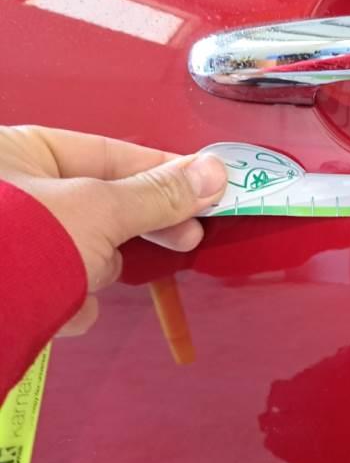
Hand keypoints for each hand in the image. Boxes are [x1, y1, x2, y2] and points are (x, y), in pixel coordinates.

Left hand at [0, 125, 226, 296]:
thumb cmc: (15, 244)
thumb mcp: (97, 211)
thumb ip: (158, 193)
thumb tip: (215, 172)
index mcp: (18, 152)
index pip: (109, 153)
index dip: (163, 171)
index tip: (205, 188)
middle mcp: (9, 192)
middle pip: (98, 203)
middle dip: (136, 227)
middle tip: (187, 237)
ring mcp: (7, 242)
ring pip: (80, 249)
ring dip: (90, 270)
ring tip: (80, 281)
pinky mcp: (7, 286)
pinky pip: (56, 284)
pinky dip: (66, 300)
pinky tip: (59, 310)